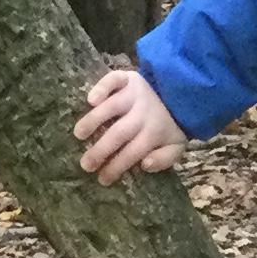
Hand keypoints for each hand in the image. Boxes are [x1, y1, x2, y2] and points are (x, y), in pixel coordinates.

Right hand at [75, 64, 186, 183]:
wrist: (178, 92)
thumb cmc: (169, 124)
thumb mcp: (176, 146)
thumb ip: (165, 159)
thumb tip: (145, 165)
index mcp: (154, 132)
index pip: (132, 153)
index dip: (116, 167)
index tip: (102, 179)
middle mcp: (142, 113)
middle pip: (118, 133)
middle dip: (100, 150)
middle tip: (85, 164)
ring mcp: (134, 94)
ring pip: (111, 107)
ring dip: (93, 120)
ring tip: (79, 134)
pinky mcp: (128, 78)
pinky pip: (114, 80)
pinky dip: (102, 87)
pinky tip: (90, 100)